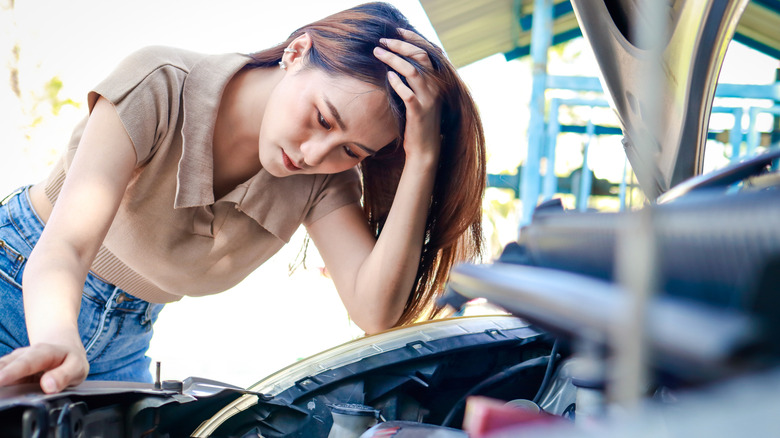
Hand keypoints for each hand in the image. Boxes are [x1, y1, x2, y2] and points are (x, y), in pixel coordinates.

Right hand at [0, 340, 88, 392]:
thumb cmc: (70, 360)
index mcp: (43, 352)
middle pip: (7, 364)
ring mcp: (15, 361)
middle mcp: (25, 354)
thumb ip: (64, 376)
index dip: (12, 371)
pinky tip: (2, 393)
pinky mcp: (9, 369)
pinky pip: (1, 374)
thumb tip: (49, 386)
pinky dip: (1, 382)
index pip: (27, 362)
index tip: (1, 379)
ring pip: (1, 368)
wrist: (64, 350)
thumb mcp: (76, 367)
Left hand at [373, 28, 441, 164]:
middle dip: (400, 45)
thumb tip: (399, 60)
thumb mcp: (421, 96)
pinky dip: (397, 83)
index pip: (428, 51)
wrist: (426, 148)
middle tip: (382, 41)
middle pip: (420, 57)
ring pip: (413, 71)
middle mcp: (435, 87)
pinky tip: (387, 76)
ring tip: (378, 52)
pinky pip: (407, 94)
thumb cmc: (419, 121)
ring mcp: (428, 100)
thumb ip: (415, 79)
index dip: (413, 39)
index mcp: (437, 81)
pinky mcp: (418, 112)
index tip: (397, 31)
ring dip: (393, 59)